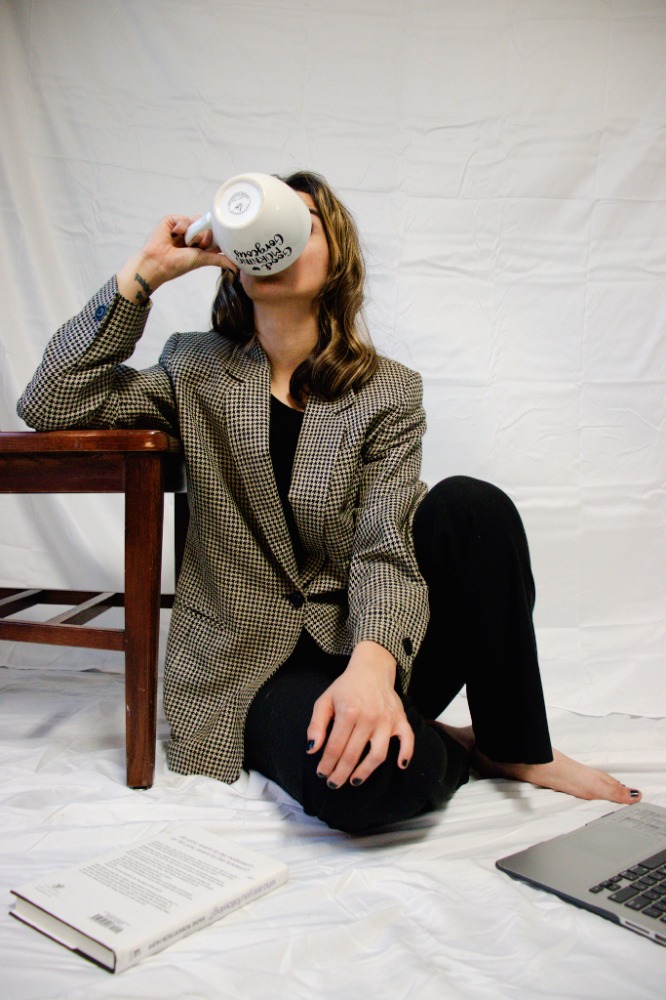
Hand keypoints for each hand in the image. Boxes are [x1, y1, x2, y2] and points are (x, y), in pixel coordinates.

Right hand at [116, 215, 237, 304]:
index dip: (216, 235)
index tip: (214, 241)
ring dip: (192, 231)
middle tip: (198, 245)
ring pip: (196, 220)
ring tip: (185, 242)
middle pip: (206, 225)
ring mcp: (181, 228)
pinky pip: (183, 217)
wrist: (158, 263)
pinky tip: (174, 235)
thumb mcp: (202, 260)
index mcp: (199, 245)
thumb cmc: (177, 265)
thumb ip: (218, 260)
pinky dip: (181, 226)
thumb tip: (235, 268)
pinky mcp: (171, 221)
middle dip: (204, 235)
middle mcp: (191, 235)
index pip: (213, 234)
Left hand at [306, 641, 413, 787]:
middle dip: (341, 773)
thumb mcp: (324, 701)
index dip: (326, 764)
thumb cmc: (346, 687)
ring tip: (355, 780)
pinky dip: (406, 754)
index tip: (321, 774)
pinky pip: (408, 740)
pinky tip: (400, 766)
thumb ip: (316, 725)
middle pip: (353, 754)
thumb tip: (312, 749)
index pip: (335, 747)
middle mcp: (368, 717)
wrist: (371, 668)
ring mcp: (386, 720)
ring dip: (366, 771)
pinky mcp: (400, 719)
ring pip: (378, 754)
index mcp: (348, 712)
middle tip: (334, 783)